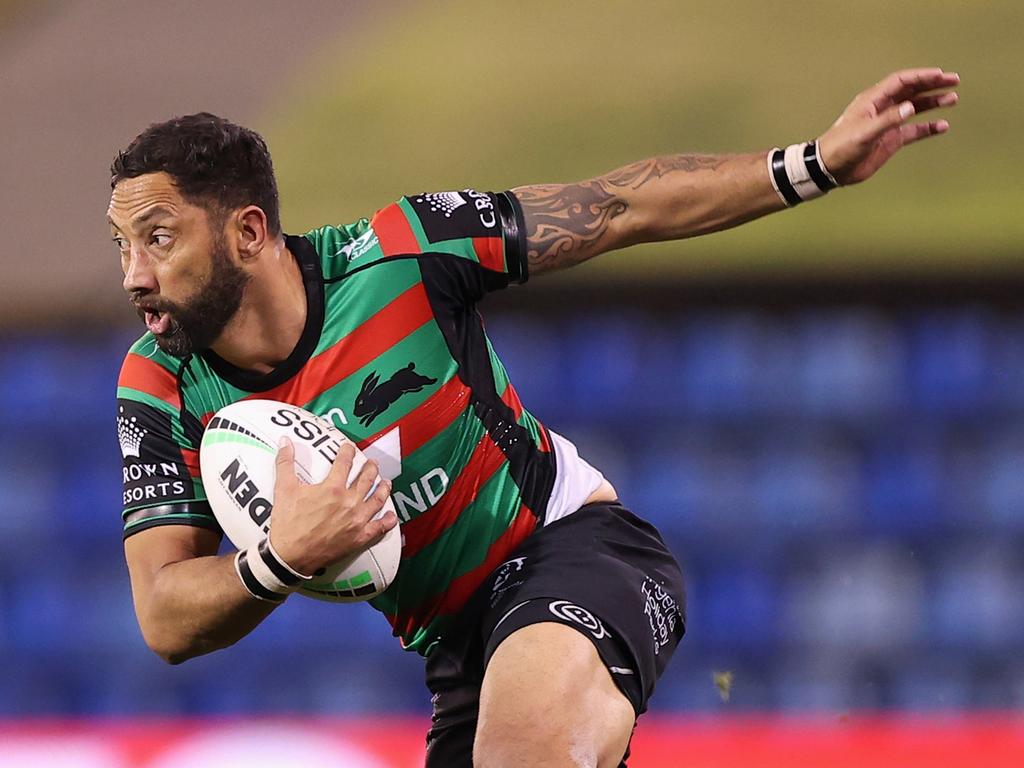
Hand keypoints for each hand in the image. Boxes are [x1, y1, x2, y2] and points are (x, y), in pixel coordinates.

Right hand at [267, 437, 396, 576]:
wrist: (290, 556)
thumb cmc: (287, 524)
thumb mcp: (284, 490)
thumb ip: (285, 463)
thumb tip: (284, 442)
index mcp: (332, 488)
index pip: (345, 462)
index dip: (348, 452)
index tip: (349, 448)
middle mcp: (349, 502)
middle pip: (366, 479)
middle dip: (370, 468)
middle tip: (372, 463)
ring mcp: (356, 520)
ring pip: (377, 499)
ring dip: (383, 489)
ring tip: (386, 482)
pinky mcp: (359, 537)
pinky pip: (379, 528)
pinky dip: (387, 521)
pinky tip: (391, 515)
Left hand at [818, 68, 959, 185]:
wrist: (830, 169)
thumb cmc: (841, 147)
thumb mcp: (864, 133)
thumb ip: (888, 120)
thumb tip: (910, 107)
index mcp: (873, 101)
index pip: (901, 81)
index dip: (921, 76)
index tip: (940, 75)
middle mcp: (882, 109)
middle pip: (911, 91)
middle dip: (932, 84)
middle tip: (954, 81)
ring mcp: (887, 124)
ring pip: (914, 108)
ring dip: (933, 103)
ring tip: (952, 99)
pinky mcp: (890, 140)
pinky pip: (913, 131)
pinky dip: (928, 127)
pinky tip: (942, 126)